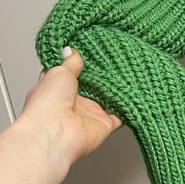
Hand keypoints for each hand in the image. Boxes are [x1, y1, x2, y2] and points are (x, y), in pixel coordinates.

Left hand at [16, 45, 122, 172]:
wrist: (55, 133)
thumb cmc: (48, 103)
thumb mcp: (58, 72)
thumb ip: (70, 62)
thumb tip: (71, 50)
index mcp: (58, 89)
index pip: (71, 74)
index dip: (80, 63)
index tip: (92, 51)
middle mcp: (74, 102)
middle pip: (92, 86)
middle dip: (102, 75)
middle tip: (115, 58)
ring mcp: (89, 114)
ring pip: (108, 99)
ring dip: (116, 89)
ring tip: (129, 71)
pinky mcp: (104, 124)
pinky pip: (121, 115)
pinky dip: (128, 106)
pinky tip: (136, 93)